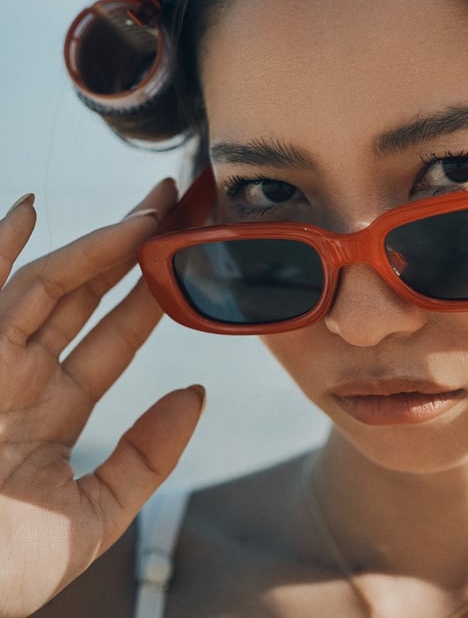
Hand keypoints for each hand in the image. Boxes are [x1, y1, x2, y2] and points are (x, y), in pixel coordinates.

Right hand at [0, 184, 204, 617]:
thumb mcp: (92, 517)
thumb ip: (146, 456)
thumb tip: (196, 394)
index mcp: (50, 412)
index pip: (112, 338)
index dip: (149, 295)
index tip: (185, 259)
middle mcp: (18, 378)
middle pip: (85, 296)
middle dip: (130, 249)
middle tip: (175, 202)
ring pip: (49, 286)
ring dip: (97, 242)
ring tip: (150, 205)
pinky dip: (0, 250)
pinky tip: (27, 211)